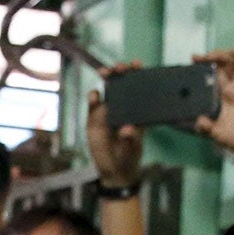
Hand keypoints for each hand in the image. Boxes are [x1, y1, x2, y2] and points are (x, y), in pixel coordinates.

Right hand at [87, 62, 144, 188]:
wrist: (113, 170)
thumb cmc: (129, 157)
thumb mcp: (133, 149)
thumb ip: (131, 139)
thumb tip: (127, 129)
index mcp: (138, 109)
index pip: (140, 86)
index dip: (138, 73)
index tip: (137, 64)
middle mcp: (124, 106)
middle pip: (122, 82)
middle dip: (120, 70)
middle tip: (119, 66)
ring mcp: (108, 110)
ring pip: (107, 88)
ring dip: (106, 77)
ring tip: (105, 73)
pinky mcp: (94, 118)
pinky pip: (94, 104)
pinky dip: (93, 98)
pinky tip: (95, 96)